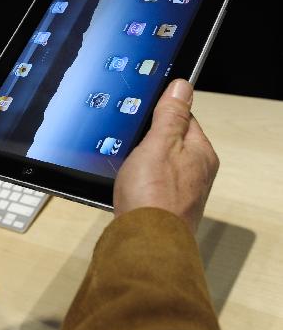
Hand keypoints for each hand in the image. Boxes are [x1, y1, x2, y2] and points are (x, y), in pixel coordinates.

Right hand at [114, 79, 218, 231]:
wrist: (144, 242)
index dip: (160, 115)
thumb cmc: (153, 194)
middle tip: (131, 144)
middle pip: (170, 142)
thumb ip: (170, 115)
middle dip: (148, 140)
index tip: (142, 117)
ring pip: (159, 163)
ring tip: (129, 167)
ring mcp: (182, 190)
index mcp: (200, 152)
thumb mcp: (158, 143)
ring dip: (142, 162)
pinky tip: (130, 185)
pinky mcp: (166, 205)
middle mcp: (196, 172)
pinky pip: (152, 182)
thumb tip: (182, 86)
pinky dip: (141, 180)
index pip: (184, 118)